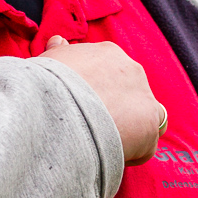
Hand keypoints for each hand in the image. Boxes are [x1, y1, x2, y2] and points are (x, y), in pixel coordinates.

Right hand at [41, 36, 166, 165]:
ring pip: (148, 117)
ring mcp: (145, 98)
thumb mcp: (50, 60)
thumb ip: (59, 51)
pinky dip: (132, 152)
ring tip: (107, 143)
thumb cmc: (48, 84)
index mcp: (109, 53)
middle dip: (117, 108)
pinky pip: (146, 145)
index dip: (99, 92)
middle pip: (130, 92)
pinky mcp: (149, 128)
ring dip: (133, 128)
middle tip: (93, 125)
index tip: (84, 105)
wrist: (59, 108)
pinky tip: (110, 156)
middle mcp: (132, 70)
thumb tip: (58, 41)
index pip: (112, 72)